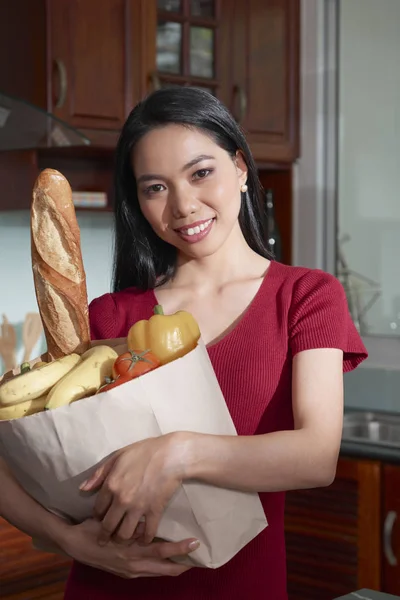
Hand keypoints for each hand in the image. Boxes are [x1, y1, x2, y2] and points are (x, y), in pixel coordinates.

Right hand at [62, 518, 198, 578]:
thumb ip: (131, 525)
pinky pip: (150, 572)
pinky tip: (169, 562)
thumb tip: (150, 523)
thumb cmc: (94, 528)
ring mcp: (130, 571)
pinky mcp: (126, 573)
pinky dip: (162, 568)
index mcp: (130, 551)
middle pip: (165, 569)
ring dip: (174, 568)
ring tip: (190, 560)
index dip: (179, 549)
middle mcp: (133, 565)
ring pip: (158, 573)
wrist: (74, 544)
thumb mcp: (113, 523)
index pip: (161, 552)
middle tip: (199, 557)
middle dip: (183, 565)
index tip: (194, 542)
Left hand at [80, 433, 188, 545]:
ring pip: (125, 534)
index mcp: (111, 485)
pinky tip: (143, 540)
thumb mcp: (118, 457)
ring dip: (122, 540)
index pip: (98, 509)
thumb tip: (83, 488)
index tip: (98, 520)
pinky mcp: (154, 511)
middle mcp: (122, 500)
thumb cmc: (144, 452)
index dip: (97, 517)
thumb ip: (99, 474)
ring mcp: (138, 508)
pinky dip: (145, 540)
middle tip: (104, 540)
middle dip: (104, 535)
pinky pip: (148, 532)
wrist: (170, 455)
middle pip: (108, 526)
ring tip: (122, 541)